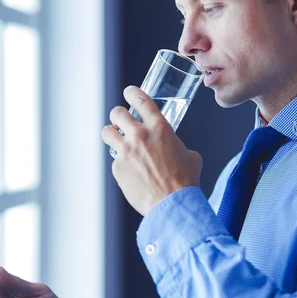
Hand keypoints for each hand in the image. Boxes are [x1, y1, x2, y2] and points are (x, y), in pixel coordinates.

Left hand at [101, 86, 202, 215]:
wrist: (173, 204)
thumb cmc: (184, 181)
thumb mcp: (189, 156)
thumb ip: (177, 146)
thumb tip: (174, 150)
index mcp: (160, 128)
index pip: (140, 100)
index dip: (131, 93)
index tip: (128, 93)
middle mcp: (140, 136)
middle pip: (117, 113)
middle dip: (118, 115)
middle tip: (121, 121)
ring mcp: (126, 152)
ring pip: (107, 132)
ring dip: (111, 133)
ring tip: (116, 139)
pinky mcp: (118, 168)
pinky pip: (115, 160)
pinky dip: (121, 163)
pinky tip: (132, 171)